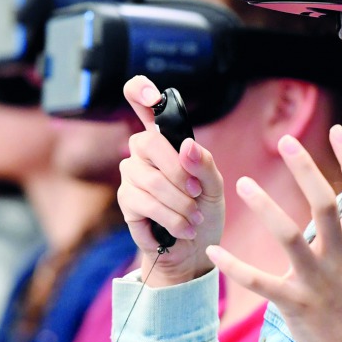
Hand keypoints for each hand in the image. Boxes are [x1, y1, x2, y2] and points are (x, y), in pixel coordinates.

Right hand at [116, 76, 224, 286]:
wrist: (194, 249)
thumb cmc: (203, 211)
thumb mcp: (215, 186)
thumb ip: (204, 164)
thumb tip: (188, 147)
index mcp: (166, 138)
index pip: (142, 102)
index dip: (141, 91)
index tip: (151, 95)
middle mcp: (143, 151)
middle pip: (148, 143)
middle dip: (178, 172)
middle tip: (196, 193)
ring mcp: (131, 174)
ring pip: (152, 180)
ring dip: (180, 203)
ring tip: (194, 218)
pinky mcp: (127, 200)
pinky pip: (146, 202)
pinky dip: (171, 218)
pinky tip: (182, 228)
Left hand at [205, 125, 341, 341]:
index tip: (338, 131)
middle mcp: (340, 259)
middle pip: (325, 205)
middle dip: (306, 170)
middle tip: (285, 142)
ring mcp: (317, 282)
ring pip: (290, 236)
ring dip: (265, 207)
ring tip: (243, 182)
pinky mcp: (296, 306)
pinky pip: (261, 282)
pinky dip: (236, 267)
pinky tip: (213, 251)